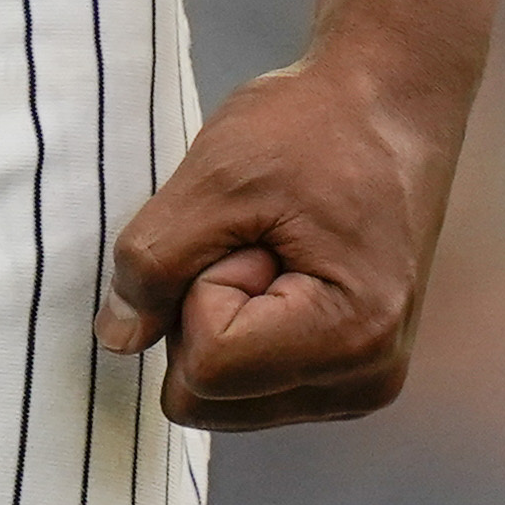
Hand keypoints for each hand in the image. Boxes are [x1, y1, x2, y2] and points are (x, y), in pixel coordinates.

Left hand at [95, 49, 466, 431]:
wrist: (387, 106)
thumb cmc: (313, 127)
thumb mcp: (216, 176)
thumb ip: (154, 261)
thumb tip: (117, 338)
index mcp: (350, 339)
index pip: (206, 366)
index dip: (198, 289)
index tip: (248, 230)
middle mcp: (364, 382)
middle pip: (206, 398)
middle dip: (204, 314)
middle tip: (255, 240)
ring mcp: (359, 386)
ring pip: (219, 397)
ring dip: (221, 321)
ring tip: (272, 250)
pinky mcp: (344, 377)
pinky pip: (245, 384)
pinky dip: (241, 328)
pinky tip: (281, 270)